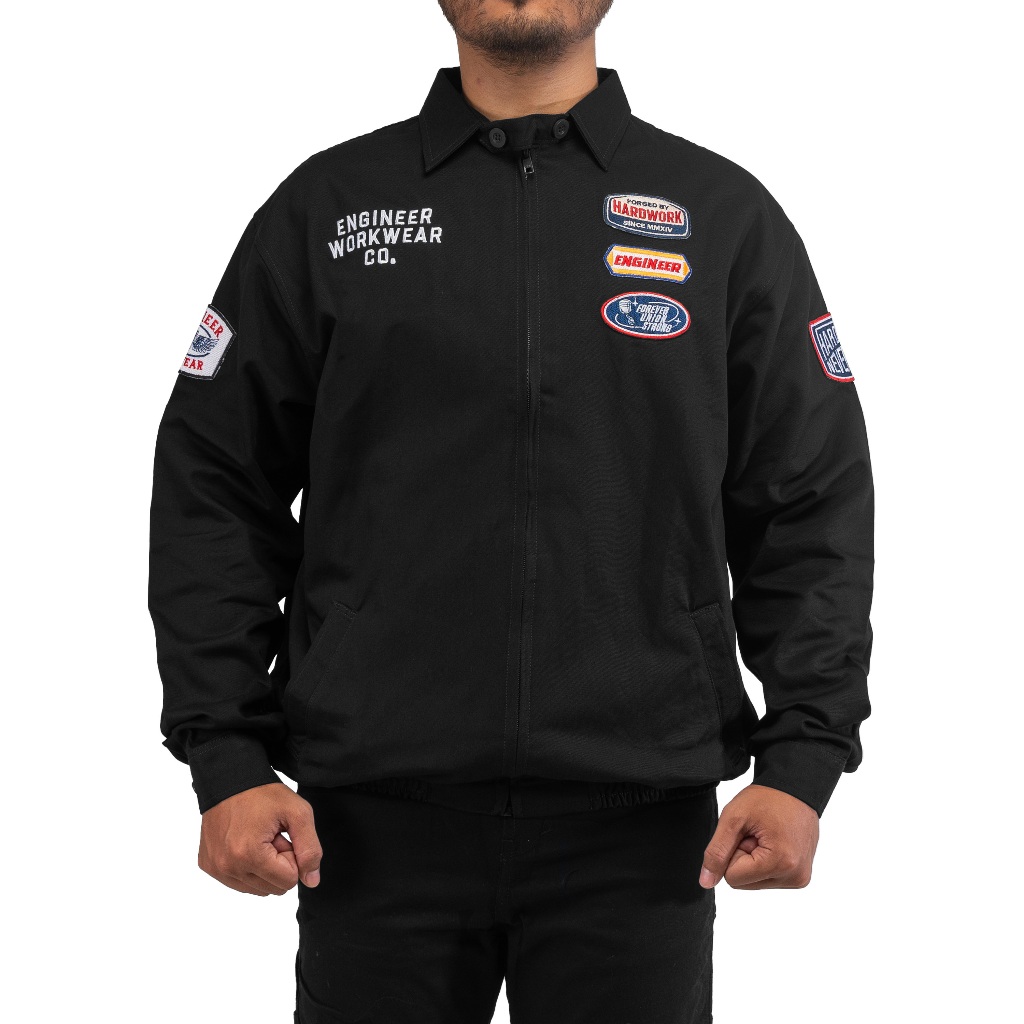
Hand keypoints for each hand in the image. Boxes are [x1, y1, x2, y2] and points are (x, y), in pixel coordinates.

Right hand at [198, 782, 322, 895]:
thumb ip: (310, 849)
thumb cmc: (263, 793)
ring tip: (258, 838)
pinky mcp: (208, 866)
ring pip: (257, 889)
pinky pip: (239, 883)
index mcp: (249, 855)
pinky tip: (245, 842)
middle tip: (272, 836)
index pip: (289, 881)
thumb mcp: (298, 813)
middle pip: (273, 888)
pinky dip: (247, 867)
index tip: (283, 835)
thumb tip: (312, 881)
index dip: (292, 856)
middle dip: (278, 864)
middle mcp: (228, 867)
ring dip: (264, 867)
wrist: (229, 778)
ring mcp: (216, 868)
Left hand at [699, 784, 818, 889]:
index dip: (733, 852)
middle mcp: (795, 876)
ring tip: (766, 835)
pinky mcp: (801, 876)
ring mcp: (800, 878)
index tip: (746, 833)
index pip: (733, 878)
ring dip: (754, 859)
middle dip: (744, 857)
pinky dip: (765, 861)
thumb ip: (716, 851)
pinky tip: (774, 841)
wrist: (795, 787)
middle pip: (744, 883)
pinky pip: (769, 878)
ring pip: (755, 882)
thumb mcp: (733, 818)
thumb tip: (706, 882)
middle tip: (756, 833)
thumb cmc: (766, 798)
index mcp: (780, 863)